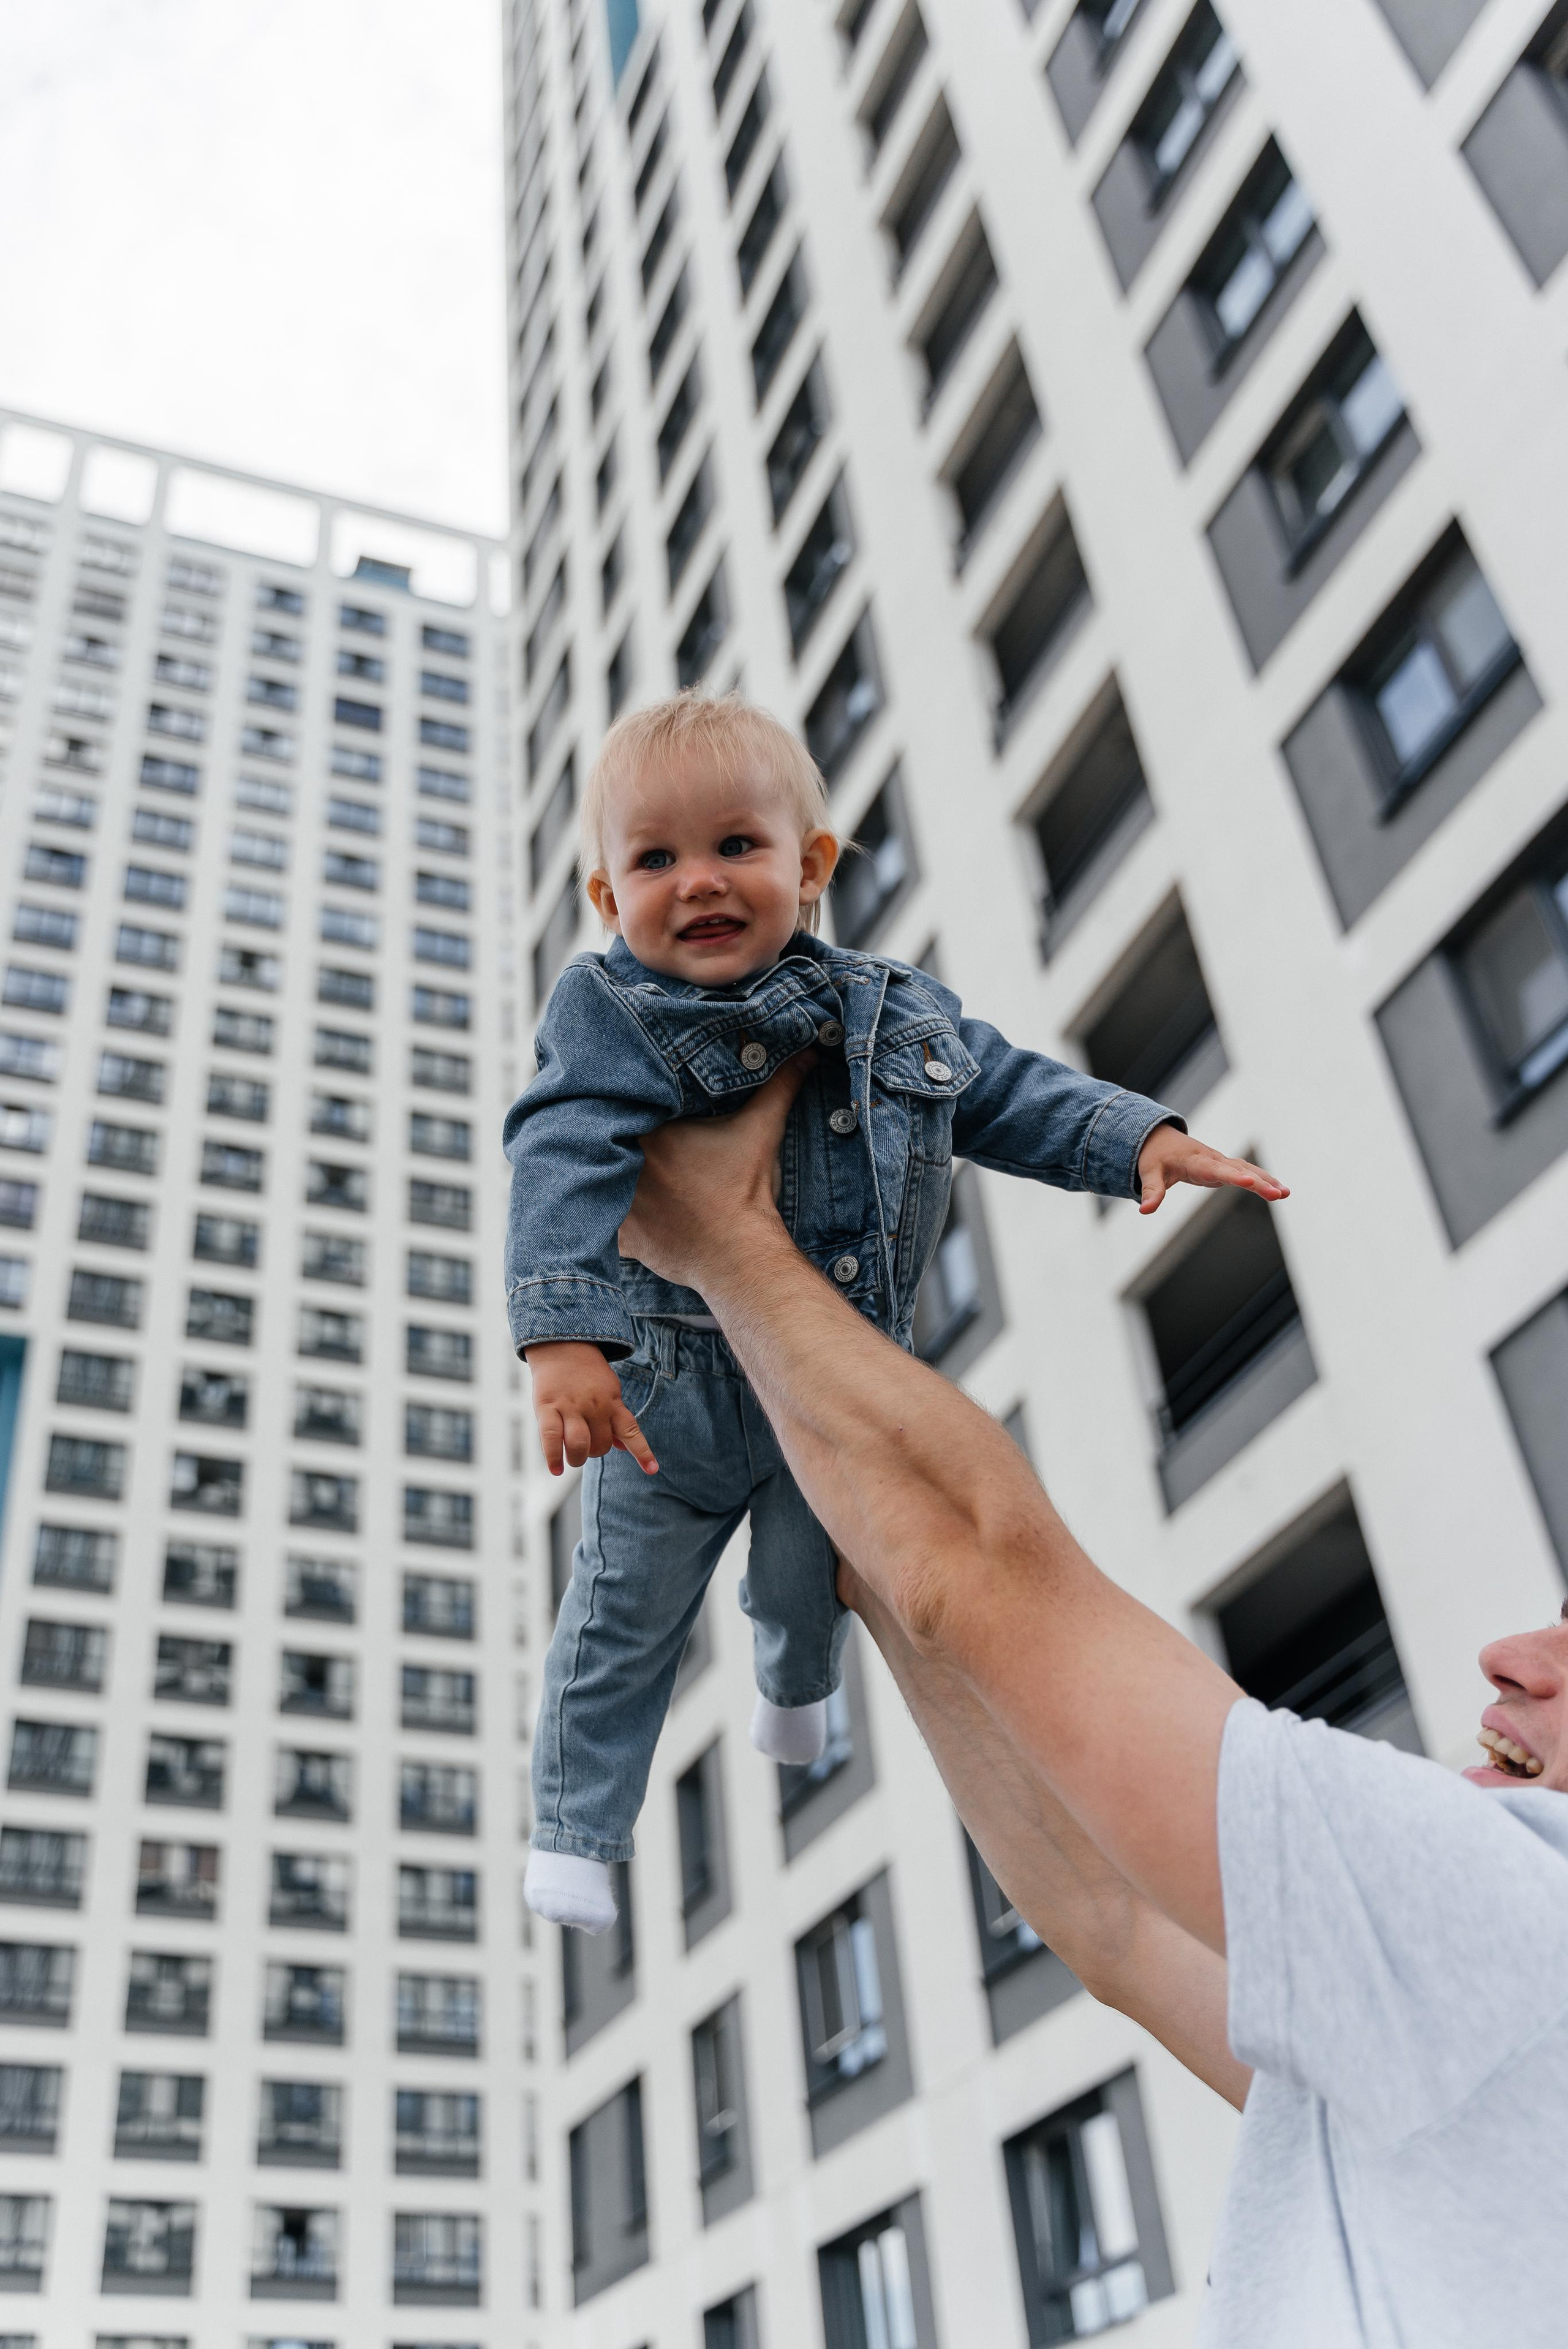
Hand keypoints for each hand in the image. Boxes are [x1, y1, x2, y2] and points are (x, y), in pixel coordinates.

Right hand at [524, 1340, 658, 1476]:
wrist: (562, 1346)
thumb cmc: (588, 1376)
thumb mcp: (610, 1392)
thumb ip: (615, 1419)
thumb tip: (623, 1447)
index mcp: (613, 1402)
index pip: (631, 1431)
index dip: (642, 1452)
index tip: (653, 1470)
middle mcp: (595, 1406)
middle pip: (601, 1445)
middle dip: (596, 1452)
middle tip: (587, 1445)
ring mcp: (571, 1406)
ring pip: (580, 1445)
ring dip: (578, 1458)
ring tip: (573, 1457)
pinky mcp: (547, 1407)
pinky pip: (551, 1439)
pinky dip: (554, 1458)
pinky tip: (556, 1469)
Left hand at [619, 1053, 814, 1286]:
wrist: (741, 1255)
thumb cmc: (747, 1192)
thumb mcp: (762, 1131)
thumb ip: (779, 1087)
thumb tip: (806, 1054)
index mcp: (651, 1135)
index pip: (624, 1109)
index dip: (631, 1108)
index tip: (646, 1115)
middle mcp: (625, 1169)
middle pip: (607, 1145)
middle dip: (620, 1144)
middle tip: (643, 1150)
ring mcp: (620, 1207)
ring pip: (602, 1182)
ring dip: (612, 1179)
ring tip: (635, 1178)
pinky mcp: (623, 1240)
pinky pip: (604, 1225)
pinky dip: (614, 1221)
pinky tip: (632, 1214)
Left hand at [1137, 1125, 1288, 1215]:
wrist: (1160, 1141)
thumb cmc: (1155, 1158)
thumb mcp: (1150, 1173)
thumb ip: (1151, 1192)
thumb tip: (1145, 1210)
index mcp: (1196, 1161)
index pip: (1217, 1169)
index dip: (1234, 1177)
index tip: (1251, 1183)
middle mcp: (1213, 1159)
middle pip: (1240, 1171)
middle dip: (1260, 1182)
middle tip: (1279, 1194)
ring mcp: (1221, 1162)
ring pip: (1248, 1170)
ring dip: (1267, 1180)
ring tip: (1286, 1193)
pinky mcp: (1225, 1167)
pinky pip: (1247, 1172)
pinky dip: (1263, 1180)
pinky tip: (1279, 1190)